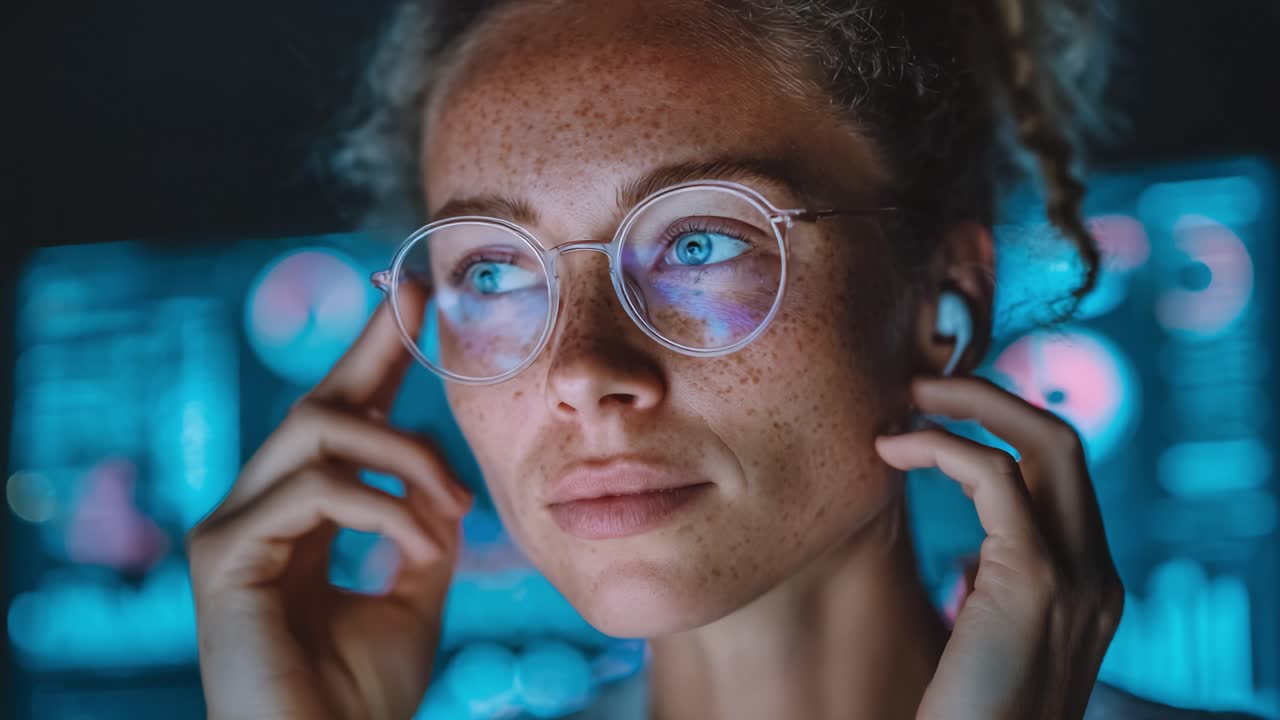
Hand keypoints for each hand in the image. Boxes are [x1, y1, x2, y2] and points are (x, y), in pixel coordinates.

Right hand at [187, 285, 472, 719]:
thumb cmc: (363, 697)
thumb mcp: (414, 596)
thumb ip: (422, 531)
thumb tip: (443, 482)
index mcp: (299, 519)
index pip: (335, 420)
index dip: (370, 356)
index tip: (407, 300)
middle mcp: (257, 511)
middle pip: (315, 401)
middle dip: (374, 349)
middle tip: (422, 308)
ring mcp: (233, 528)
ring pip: (316, 430)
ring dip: (403, 454)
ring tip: (451, 506)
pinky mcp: (224, 554)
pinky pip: (316, 489)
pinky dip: (384, 508)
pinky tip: (421, 547)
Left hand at [875, 377, 1124, 719]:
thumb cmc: (968, 713)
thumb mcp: (993, 640)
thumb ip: (997, 591)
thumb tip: (971, 558)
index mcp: (1090, 584)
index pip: (1063, 476)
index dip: (1005, 430)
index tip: (938, 417)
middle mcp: (1098, 574)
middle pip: (1066, 442)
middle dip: (994, 398)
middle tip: (921, 385)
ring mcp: (1077, 575)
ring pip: (1047, 441)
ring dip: (971, 404)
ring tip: (904, 403)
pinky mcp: (1035, 581)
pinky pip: (997, 476)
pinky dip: (945, 446)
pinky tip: (895, 451)